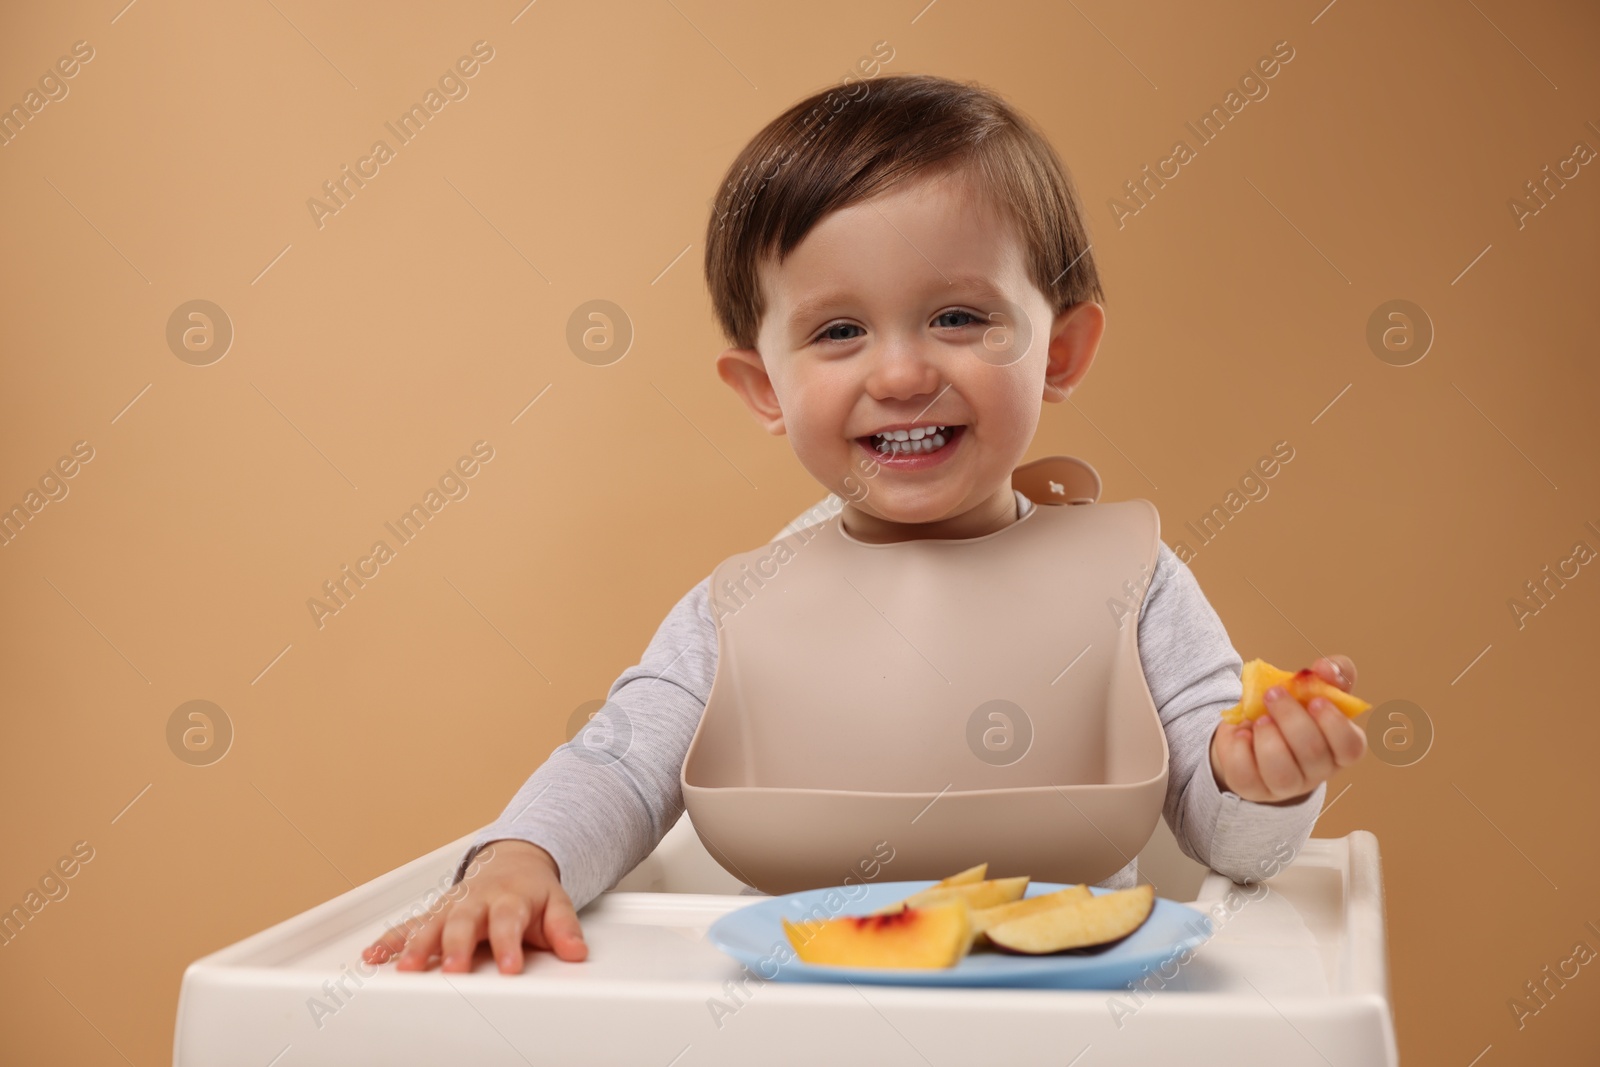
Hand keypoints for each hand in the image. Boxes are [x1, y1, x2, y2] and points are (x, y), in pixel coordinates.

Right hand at [362, 839, 587, 973]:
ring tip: (407, 967)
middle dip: (456, 945)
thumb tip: (577, 951)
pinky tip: (374, 954)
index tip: (510, 968)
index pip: (509, 921)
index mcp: (510, 898)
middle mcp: (477, 900)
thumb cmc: (532, 890)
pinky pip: (409, 924)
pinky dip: (391, 938)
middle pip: (464, 921)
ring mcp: (453, 904)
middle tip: (454, 968)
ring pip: (432, 922)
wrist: (514, 859)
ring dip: (417, 944)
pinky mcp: (435, 912)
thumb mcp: (556, 903)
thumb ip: (565, 928)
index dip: (509, 944)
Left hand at [1209, 654, 1365, 804]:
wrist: (1250, 730)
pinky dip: (1239, 750)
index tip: (1315, 700)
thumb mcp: (1312, 688)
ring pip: (1282, 773)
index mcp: (1337, 747)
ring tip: (1259, 718)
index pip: (1351, 747)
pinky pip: (1245, 776)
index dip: (1335, 724)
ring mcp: (1285, 786)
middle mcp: (1316, 772)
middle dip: (1291, 719)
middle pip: (1314, 754)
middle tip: (1273, 694)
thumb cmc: (1290, 711)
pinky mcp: (1253, 788)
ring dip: (1268, 739)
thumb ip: (1330, 672)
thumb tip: (1325, 668)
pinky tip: (1241, 734)